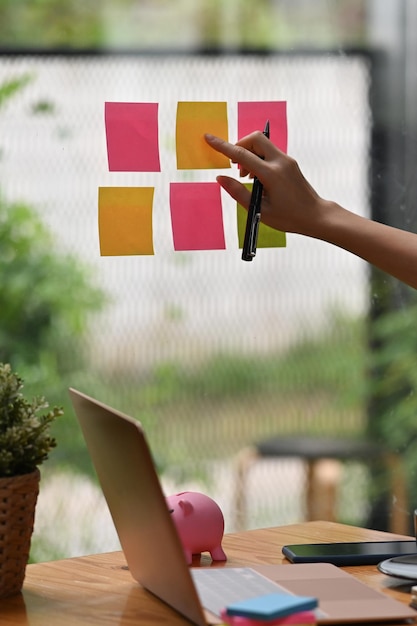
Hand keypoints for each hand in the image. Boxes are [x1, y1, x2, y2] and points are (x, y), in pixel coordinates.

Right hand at [204, 131, 328, 237]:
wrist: (315, 216)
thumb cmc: (288, 217)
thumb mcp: (259, 209)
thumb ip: (238, 192)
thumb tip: (220, 179)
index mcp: (272, 174)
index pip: (242, 154)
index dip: (222, 146)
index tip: (208, 138)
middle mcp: (281, 162)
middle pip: (255, 138)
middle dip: (240, 145)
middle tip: (235, 166)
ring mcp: (287, 160)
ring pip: (262, 144)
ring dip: (249, 154)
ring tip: (246, 178)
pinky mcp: (289, 163)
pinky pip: (269, 152)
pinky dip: (258, 158)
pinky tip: (257, 178)